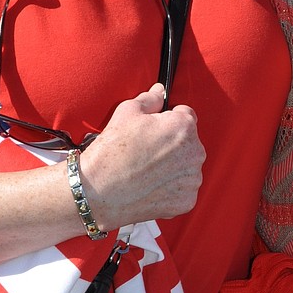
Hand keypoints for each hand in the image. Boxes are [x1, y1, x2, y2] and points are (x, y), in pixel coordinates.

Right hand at [79, 83, 204, 228]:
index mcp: (184, 127)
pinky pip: (183, 189)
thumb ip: (150, 99)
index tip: (152, 131)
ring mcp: (192, 180)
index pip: (186, 116)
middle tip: (145, 151)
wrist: (98, 192)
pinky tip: (150, 186)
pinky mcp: (186, 201)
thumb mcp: (127, 112)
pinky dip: (171, 189)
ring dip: (173, 167)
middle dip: (171, 144)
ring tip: (146, 170)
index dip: (167, 120)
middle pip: (188, 142)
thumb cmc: (112, 150)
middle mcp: (195, 153)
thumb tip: (160, 91)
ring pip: (186, 167)